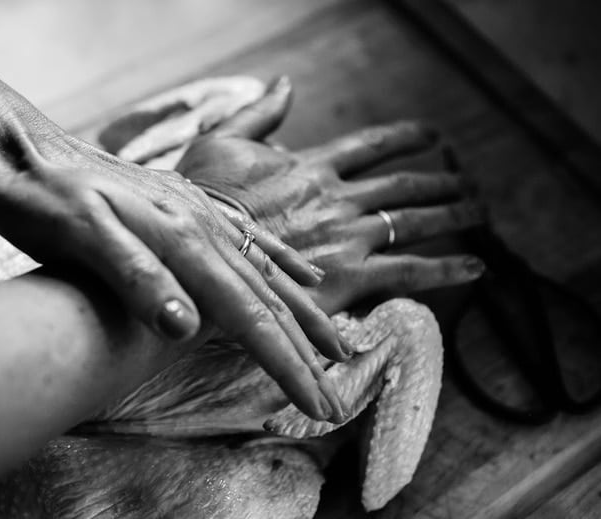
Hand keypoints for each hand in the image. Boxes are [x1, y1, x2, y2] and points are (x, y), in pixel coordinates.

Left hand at [0, 115, 347, 420]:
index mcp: (182, 239)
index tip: (318, 405)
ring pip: (267, 274)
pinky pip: (251, 241)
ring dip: (304, 316)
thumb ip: (135, 277)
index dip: (285, 363)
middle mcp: (202, 226)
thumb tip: (185, 327)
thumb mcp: (77, 236)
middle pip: (268, 301)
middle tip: (336, 401)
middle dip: (304, 354)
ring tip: (338, 346)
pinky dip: (283, 263)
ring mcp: (199, 216)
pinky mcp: (189, 210)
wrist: (24, 150)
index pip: (248, 315)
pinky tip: (305, 276)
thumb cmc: (41, 200)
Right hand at [177, 117, 485, 315]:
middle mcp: (337, 196)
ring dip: (455, 214)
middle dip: (441, 181)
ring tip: (480, 213)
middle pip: (404, 184)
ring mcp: (347, 235)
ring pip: (416, 220)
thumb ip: (258, 113)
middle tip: (467, 183)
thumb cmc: (201, 202)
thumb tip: (284, 83)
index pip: (372, 145)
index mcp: (311, 165)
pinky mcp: (350, 276)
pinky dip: (448, 268)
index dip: (408, 137)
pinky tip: (476, 267)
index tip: (435, 137)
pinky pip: (411, 270)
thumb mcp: (219, 143)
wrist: (197, 256)